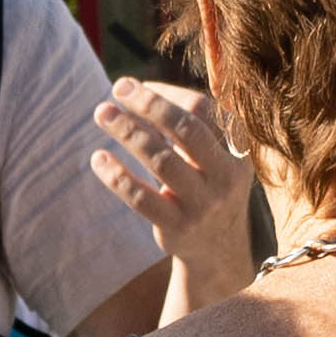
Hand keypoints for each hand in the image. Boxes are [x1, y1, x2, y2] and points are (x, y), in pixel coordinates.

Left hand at [90, 81, 248, 270]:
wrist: (218, 249)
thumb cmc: (208, 187)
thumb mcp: (217, 156)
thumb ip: (192, 124)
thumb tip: (139, 89)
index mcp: (237, 151)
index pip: (202, 109)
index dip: (167, 93)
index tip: (138, 87)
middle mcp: (223, 176)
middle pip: (187, 130)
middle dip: (150, 104)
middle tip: (119, 87)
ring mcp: (202, 204)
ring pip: (161, 161)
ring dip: (128, 132)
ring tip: (102, 113)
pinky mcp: (177, 228)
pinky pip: (141, 198)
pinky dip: (117, 175)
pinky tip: (98, 158)